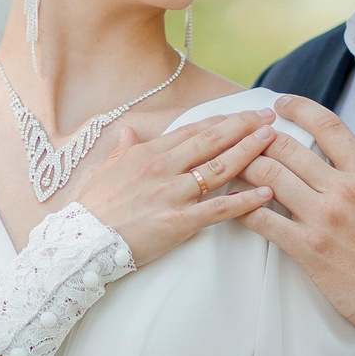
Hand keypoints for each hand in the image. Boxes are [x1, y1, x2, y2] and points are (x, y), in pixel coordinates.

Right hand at [73, 110, 276, 266]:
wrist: (81, 242)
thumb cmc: (91, 209)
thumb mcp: (103, 171)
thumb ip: (121, 150)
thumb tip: (128, 131)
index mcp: (147, 154)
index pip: (192, 131)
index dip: (221, 121)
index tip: (243, 113)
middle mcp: (163, 168)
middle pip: (212, 142)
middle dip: (243, 127)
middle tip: (269, 116)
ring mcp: (172, 194)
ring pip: (220, 168)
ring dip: (250, 152)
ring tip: (274, 141)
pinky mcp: (179, 221)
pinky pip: (218, 209)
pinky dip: (245, 201)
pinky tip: (266, 192)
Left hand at [239, 96, 354, 339]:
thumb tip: (335, 160)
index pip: (328, 125)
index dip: (299, 107)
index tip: (280, 105)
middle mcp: (343, 190)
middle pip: (287, 147)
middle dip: (260, 139)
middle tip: (246, 140)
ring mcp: (322, 218)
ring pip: (268, 176)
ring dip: (245, 168)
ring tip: (233, 167)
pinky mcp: (304, 247)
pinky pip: (261, 219)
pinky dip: (240, 207)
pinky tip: (231, 203)